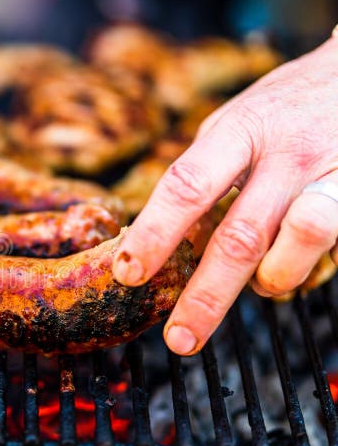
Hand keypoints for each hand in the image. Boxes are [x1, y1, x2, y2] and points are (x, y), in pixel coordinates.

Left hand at [112, 34, 337, 355]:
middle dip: (205, 296)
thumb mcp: (235, 122)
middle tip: (179, 339)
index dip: (155, 233)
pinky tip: (298, 262)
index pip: (187, 185)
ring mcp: (335, 171)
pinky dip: (309, 267)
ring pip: (303, 241)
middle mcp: (288, 151)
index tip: (128, 273)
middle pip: (240, 234)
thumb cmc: (285, 107)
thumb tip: (157, 234)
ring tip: (260, 284)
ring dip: (271, 279)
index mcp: (241, 129)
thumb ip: (204, 172)